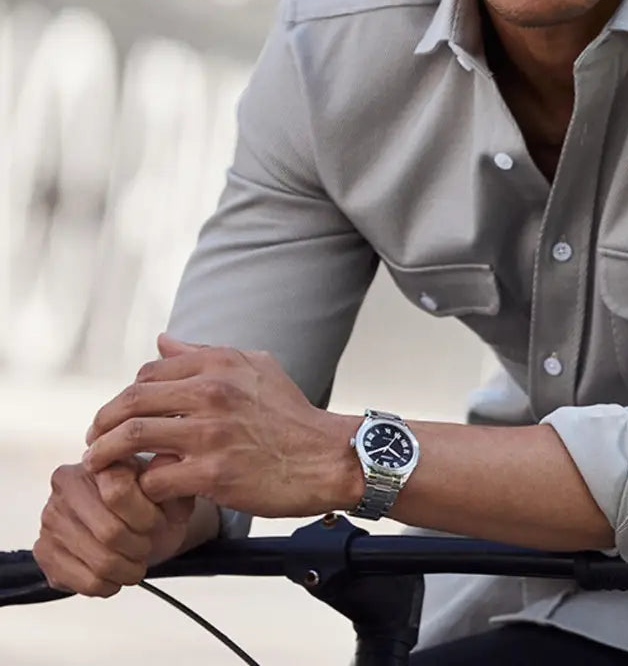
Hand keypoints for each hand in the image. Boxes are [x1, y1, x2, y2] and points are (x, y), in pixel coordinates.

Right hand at [33, 458, 193, 596]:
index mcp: (100, 461)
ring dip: (128, 569)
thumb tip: (167, 465)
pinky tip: (116, 574)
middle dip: (139, 547)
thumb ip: (172, 479)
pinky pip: (84, 581)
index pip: (118, 493)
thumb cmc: (154, 503)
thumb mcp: (172, 488)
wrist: (137, 524)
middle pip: (109, 532)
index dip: (146, 517)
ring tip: (136, 561)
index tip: (158, 522)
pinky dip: (109, 584)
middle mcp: (67, 485)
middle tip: (147, 546)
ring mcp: (51, 519)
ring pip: (100, 561)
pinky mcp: (45, 552)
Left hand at [83, 334, 354, 517]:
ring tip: (101, 467)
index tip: (121, 416)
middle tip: (95, 441)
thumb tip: (163, 340)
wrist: (327, 457)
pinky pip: (154, 477)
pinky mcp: (212, 473)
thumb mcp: (257, 368)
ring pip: (132, 438)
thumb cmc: (292, 415)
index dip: (127, 396)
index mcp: (220, 364)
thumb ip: (206, 353)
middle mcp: (213, 391)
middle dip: (103, 423)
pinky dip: (141, 486)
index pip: (149, 373)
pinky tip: (144, 492)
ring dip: (108, 455)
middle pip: (131, 401)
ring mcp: (211, 433)